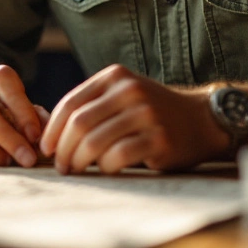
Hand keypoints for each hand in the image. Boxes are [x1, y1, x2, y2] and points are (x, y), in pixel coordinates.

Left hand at [39, 64, 225, 173]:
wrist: (201, 119)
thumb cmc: (152, 112)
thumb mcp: (122, 95)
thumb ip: (92, 105)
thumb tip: (49, 134)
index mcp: (114, 77)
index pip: (70, 103)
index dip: (53, 129)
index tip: (46, 148)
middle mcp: (129, 90)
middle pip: (79, 124)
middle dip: (63, 149)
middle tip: (61, 166)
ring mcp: (146, 113)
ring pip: (95, 141)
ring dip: (79, 161)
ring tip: (76, 171)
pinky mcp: (159, 138)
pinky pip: (119, 156)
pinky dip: (105, 167)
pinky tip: (106, 170)